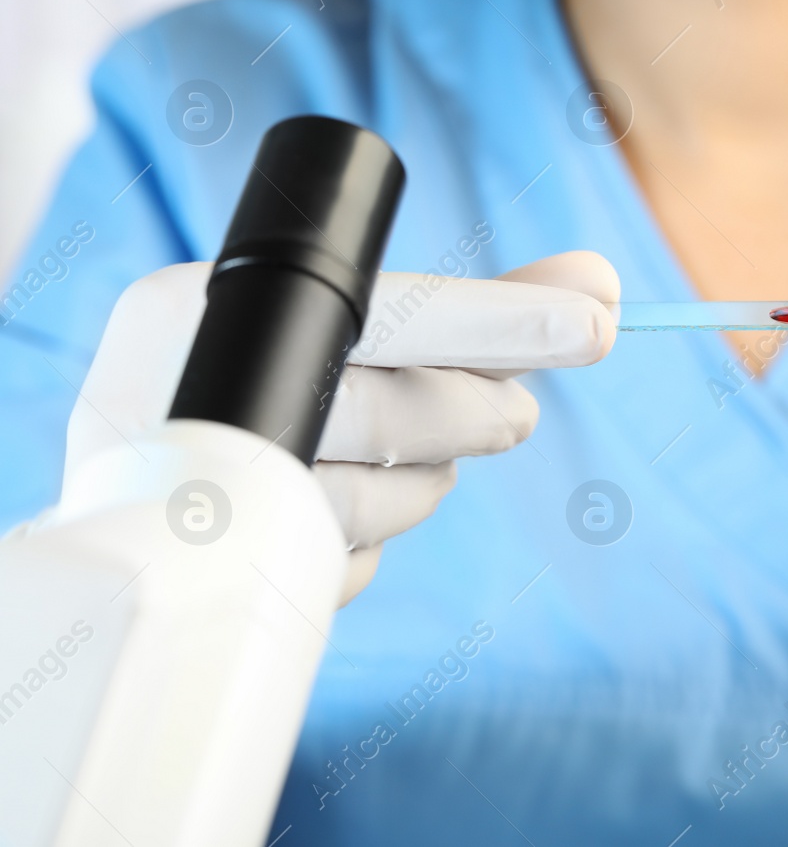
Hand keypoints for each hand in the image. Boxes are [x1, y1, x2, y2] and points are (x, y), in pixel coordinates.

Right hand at [65, 251, 617, 603]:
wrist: (117, 496)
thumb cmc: (265, 385)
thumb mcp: (344, 334)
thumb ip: (477, 311)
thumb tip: (602, 280)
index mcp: (213, 301)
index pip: (392, 311)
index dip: (500, 318)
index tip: (596, 322)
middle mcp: (197, 392)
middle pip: (395, 414)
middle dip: (479, 414)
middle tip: (516, 412)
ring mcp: (199, 495)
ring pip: (378, 501)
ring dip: (426, 483)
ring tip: (421, 459)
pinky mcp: (218, 575)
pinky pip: (346, 567)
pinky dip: (372, 541)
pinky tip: (349, 508)